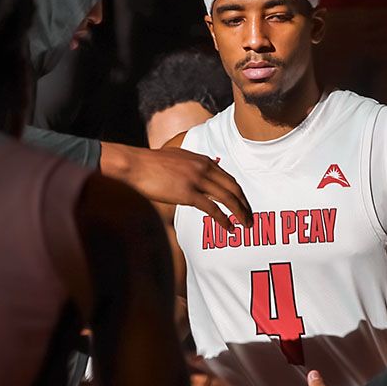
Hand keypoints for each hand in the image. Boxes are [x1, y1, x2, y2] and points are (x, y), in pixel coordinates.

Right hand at [105, 145, 252, 230]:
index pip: (229, 178)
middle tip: (250, 216)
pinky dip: (223, 219)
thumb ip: (191, 165)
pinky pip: (212, 208)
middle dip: (245, 204)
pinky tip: (228, 227)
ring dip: (240, 213)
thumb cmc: (151, 164)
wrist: (135, 165)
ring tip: (246, 224)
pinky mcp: (187, 193)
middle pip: (233, 188)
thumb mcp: (177, 158)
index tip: (244, 204)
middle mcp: (204, 168)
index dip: (239, 193)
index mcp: (202, 160)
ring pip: (227, 198)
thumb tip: (199, 171)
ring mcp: (197, 180)